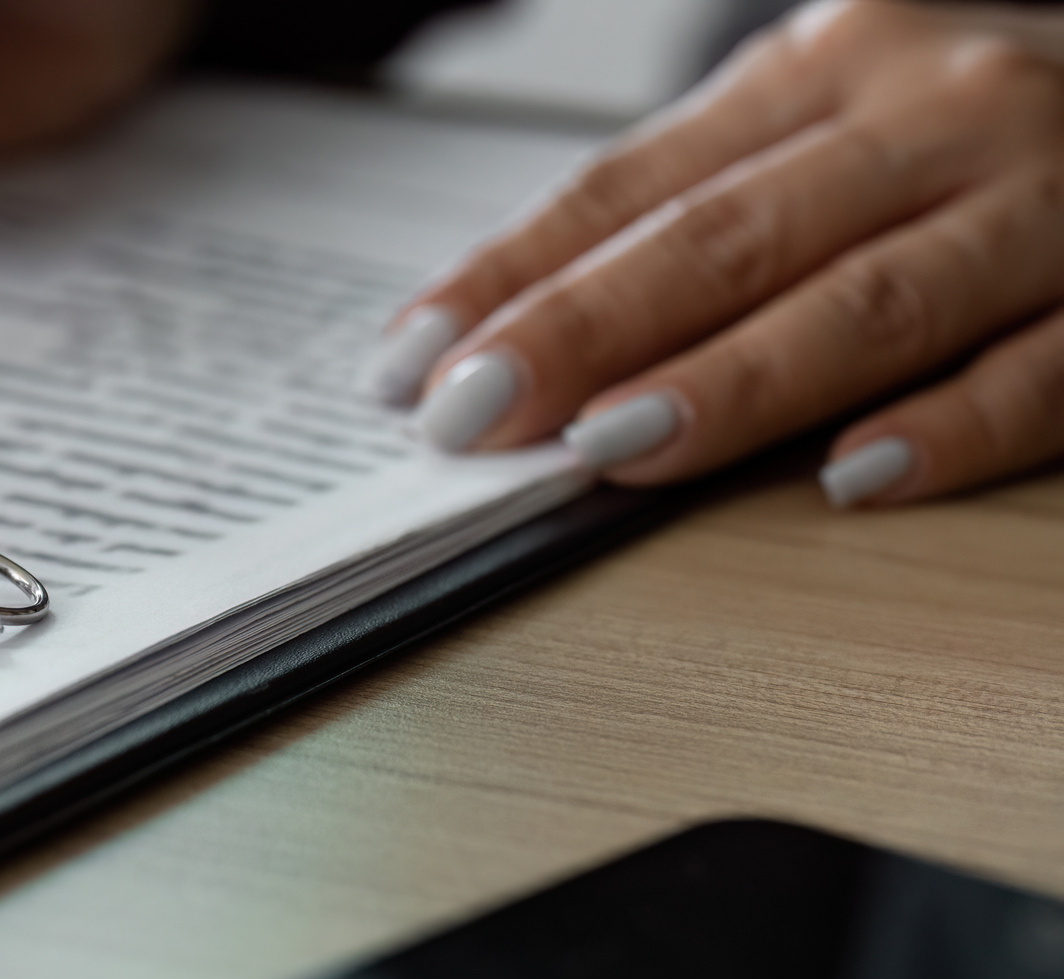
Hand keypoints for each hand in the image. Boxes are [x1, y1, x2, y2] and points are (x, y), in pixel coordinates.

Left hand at [372, 0, 1063, 507]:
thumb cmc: (964, 136)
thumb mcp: (822, 126)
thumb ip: (691, 214)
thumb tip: (507, 340)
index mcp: (828, 67)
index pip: (633, 187)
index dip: (513, 278)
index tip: (412, 364)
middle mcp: (934, 119)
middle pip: (729, 239)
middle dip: (584, 332)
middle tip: (474, 414)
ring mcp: (1044, 206)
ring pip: (870, 303)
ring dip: (731, 383)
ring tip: (611, 446)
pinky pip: (1041, 373)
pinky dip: (949, 426)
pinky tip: (852, 477)